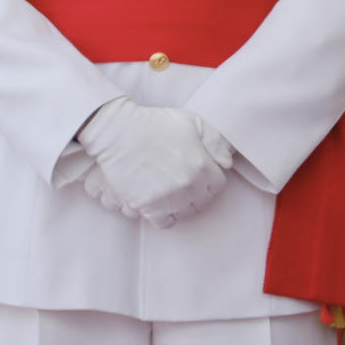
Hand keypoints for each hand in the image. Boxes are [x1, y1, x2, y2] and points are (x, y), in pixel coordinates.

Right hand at [77, 96, 235, 224]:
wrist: (118, 132)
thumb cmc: (155, 124)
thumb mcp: (191, 122)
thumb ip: (215, 141)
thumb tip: (227, 162)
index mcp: (201, 165)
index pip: (218, 186)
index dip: (210, 180)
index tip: (201, 175)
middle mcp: (187, 185)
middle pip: (203, 202)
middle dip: (198, 194)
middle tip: (186, 184)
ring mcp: (167, 198)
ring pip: (185, 213)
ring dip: (182, 205)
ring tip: (173, 193)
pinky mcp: (147, 206)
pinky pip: (165, 222)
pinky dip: (165, 216)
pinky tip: (161, 203)